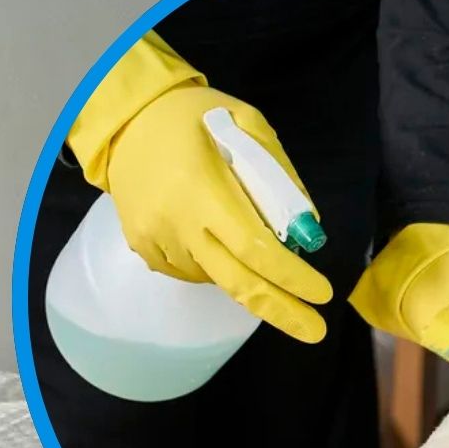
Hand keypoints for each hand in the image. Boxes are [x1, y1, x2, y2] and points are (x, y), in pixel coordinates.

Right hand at [68, 34, 331, 342]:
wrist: (125, 119)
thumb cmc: (194, 116)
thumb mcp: (249, 124)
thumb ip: (278, 176)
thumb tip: (306, 232)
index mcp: (204, 190)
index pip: (256, 249)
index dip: (291, 277)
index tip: (322, 294)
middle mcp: (178, 224)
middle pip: (236, 282)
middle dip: (280, 310)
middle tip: (314, 332)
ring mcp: (154, 239)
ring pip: (214, 278)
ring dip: (244, 273)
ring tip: (247, 240)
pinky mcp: (140, 245)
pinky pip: (188, 272)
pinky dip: (213, 265)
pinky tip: (213, 237)